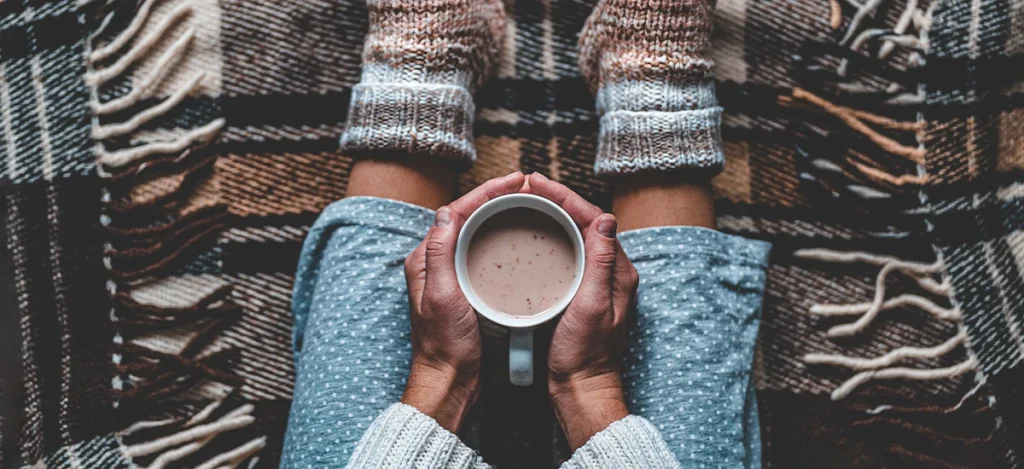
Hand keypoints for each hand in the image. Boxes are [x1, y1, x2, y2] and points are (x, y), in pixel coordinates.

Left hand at [402, 172, 526, 431]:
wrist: (450, 380)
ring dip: (498, 212)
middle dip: (495, 196)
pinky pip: (482, 250)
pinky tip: (518, 235)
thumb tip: (447, 212)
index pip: (456, 211)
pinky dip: (500, 235)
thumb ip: (440, 254)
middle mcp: (434, 262)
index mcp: (424, 259)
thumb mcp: (444, 297)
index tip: (514, 180)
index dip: (486, 191)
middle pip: (466, 216)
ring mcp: (450, 274)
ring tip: (525, 201)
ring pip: (475, 231)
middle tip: (525, 185)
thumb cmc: (446, 345)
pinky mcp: (465, 287)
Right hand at [527, 173, 638, 449]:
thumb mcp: (592, 307)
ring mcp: (597, 281)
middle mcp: (611, 272)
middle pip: (585, 221)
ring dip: (554, 213)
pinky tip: (533, 233)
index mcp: (618, 271)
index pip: (593, 219)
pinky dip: (551, 235)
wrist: (581, 389)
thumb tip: (606, 219)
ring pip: (576, 234)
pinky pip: (569, 251)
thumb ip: (601, 263)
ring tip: (527, 199)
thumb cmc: (584, 355)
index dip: (565, 196)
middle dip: (557, 198)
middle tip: (527, 184)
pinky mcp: (582, 292)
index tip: (536, 182)